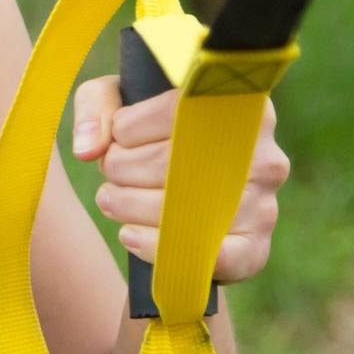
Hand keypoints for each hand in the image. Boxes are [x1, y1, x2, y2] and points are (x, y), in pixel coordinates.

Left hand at [71, 77, 290, 284]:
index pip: (171, 111)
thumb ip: (96, 106)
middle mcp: (263, 153)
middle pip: (170, 163)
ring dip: (127, 206)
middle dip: (120, 169)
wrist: (190, 183)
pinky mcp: (256, 247)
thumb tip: (88, 149)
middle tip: (109, 172)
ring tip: (111, 199)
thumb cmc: (150, 129)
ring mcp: (264, 203)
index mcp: (238, 104)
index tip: (116, 138)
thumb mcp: (121, 99)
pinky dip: (157, 247)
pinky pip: (206, 255)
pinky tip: (130, 234)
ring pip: (180, 210)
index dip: (126, 129)